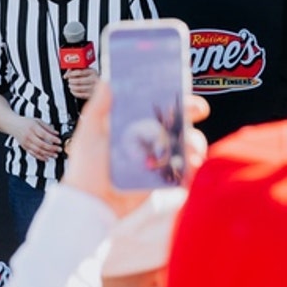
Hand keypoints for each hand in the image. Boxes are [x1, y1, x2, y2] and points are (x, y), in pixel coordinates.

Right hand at [12, 115, 62, 161]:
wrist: (13, 125)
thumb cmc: (26, 122)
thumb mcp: (38, 121)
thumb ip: (47, 127)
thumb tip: (56, 133)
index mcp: (33, 128)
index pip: (44, 134)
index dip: (53, 139)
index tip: (59, 141)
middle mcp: (29, 136)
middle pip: (42, 144)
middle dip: (52, 148)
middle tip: (59, 149)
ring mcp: (26, 143)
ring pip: (38, 151)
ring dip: (47, 154)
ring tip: (55, 155)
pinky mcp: (25, 147)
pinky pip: (33, 154)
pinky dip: (40, 157)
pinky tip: (47, 158)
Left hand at [64, 66, 98, 100]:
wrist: (102, 85)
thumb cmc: (91, 77)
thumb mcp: (86, 70)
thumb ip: (76, 70)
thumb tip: (66, 75)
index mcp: (93, 72)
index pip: (79, 72)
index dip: (70, 74)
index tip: (67, 75)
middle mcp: (94, 79)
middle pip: (78, 81)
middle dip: (71, 81)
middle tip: (69, 80)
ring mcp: (93, 88)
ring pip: (78, 88)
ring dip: (71, 87)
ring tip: (70, 85)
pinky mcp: (91, 95)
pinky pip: (80, 95)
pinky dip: (74, 92)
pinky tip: (73, 90)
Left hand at [64, 80, 209, 215]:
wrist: (93, 206)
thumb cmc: (86, 169)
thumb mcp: (89, 134)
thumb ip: (99, 107)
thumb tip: (107, 80)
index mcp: (131, 123)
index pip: (155, 103)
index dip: (170, 93)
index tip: (182, 83)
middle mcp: (147, 138)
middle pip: (175, 120)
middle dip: (190, 112)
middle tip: (199, 109)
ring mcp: (157, 158)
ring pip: (185, 143)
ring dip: (194, 141)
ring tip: (192, 147)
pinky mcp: (162, 178)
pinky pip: (184, 168)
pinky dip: (191, 165)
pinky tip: (190, 164)